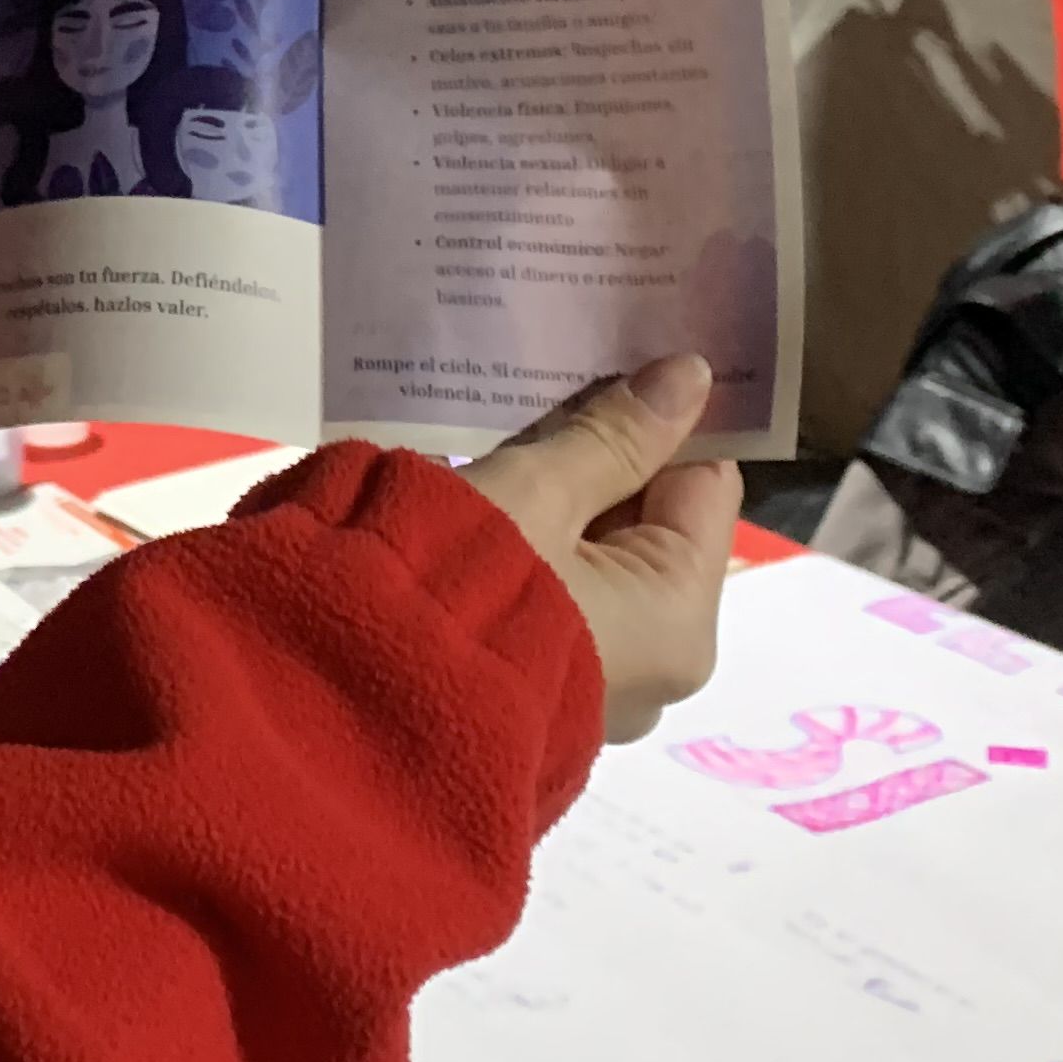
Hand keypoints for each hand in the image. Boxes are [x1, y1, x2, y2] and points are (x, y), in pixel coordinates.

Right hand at [457, 350, 740, 743]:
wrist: (357, 685)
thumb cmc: (462, 583)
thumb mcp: (538, 491)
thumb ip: (615, 435)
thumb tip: (691, 376)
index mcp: (680, 621)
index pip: (704, 484)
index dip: (662, 422)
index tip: (616, 370)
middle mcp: (657, 666)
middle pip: (650, 526)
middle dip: (603, 464)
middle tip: (548, 395)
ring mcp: (600, 685)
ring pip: (600, 561)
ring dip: (561, 505)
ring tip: (507, 445)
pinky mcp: (543, 691)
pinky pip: (562, 600)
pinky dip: (535, 553)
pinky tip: (486, 509)